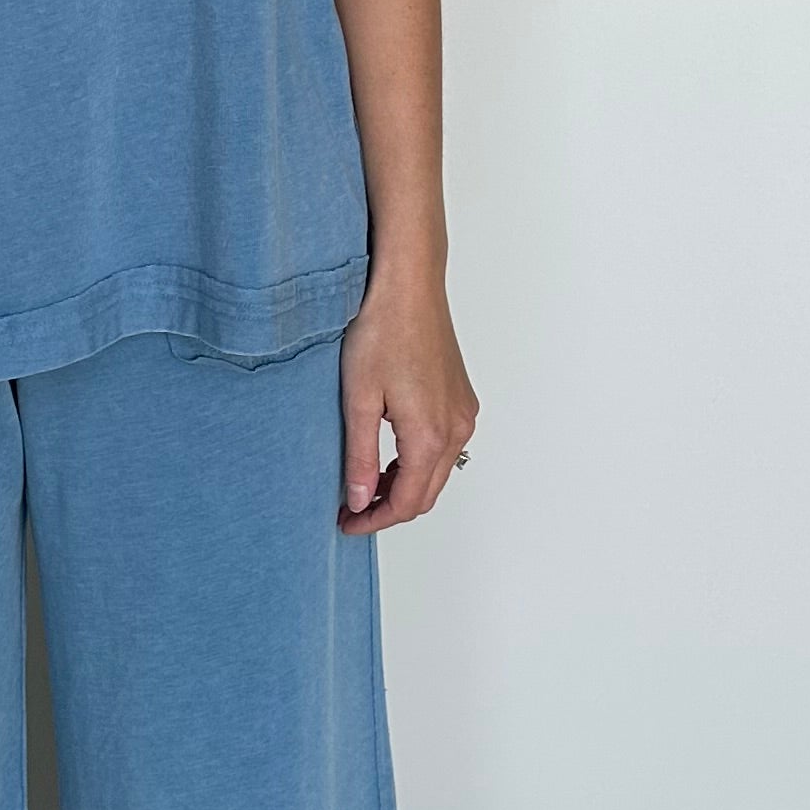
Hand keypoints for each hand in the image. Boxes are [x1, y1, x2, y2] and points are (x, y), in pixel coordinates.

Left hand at [339, 260, 476, 531]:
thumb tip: (360, 499)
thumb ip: (361, 456)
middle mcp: (456, 428)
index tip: (346, 522)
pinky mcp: (461, 399)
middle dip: (390, 508)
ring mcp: (463, 413)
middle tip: (351, 509)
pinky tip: (389, 453)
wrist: (408, 286)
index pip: (407, 502)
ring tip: (365, 482)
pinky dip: (418, 462)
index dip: (374, 521)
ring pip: (438, 472)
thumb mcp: (359, 399)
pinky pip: (444, 447)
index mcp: (430, 434)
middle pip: (427, 494)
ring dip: (404, 486)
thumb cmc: (381, 330)